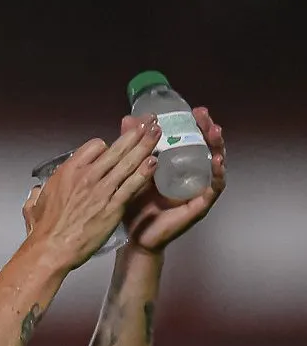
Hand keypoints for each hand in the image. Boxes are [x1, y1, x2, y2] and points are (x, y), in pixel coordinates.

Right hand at [23, 117, 160, 270]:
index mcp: (67, 171)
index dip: (106, 147)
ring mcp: (101, 189)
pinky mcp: (113, 205)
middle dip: (134, 134)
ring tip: (158, 132)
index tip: (111, 151)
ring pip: (128, 162)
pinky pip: (132, 184)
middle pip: (116, 148)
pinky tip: (154, 163)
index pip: (94, 146)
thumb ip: (38, 195)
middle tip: (148, 122)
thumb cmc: (43, 230)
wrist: (52, 248)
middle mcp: (86, 175)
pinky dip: (144, 172)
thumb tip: (36, 193)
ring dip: (145, 146)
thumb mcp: (34, 205)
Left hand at [116, 107, 226, 252]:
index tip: (194, 110)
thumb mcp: (132, 171)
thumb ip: (132, 147)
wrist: (136, 236)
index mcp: (179, 165)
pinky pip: (214, 188)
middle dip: (207, 129)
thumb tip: (128, 118)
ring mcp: (199, 189)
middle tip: (203, 114)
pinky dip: (217, 175)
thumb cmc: (136, 204)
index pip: (193, 140)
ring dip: (217, 147)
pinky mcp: (200, 205)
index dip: (195, 125)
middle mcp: (193, 175)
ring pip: (215, 164)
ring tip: (215, 132)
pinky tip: (217, 162)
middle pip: (207, 148)